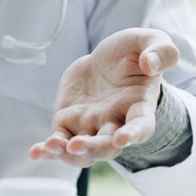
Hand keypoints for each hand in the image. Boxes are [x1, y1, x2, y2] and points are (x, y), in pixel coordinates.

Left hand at [29, 28, 178, 166]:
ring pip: (80, 151)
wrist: (105, 59)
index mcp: (139, 107)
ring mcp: (89, 126)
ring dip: (66, 153)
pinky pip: (57, 141)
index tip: (122, 139)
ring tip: (52, 146)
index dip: (133, 135)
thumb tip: (150, 65)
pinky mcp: (67, 122)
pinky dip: (47, 150)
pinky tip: (35, 152)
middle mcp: (114, 123)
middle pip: (106, 147)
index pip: (141, 127)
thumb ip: (160, 51)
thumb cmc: (133, 53)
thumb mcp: (151, 41)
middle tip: (77, 145)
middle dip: (92, 148)